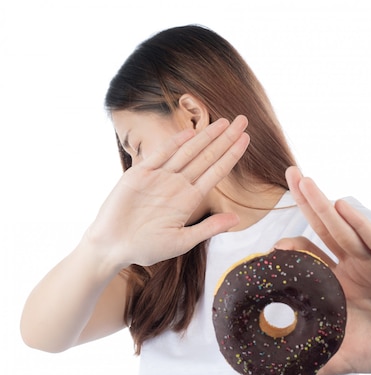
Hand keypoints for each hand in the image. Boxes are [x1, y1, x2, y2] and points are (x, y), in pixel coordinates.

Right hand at [86, 116, 249, 267]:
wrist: (112, 246)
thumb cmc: (146, 248)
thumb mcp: (182, 241)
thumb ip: (208, 228)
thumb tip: (237, 219)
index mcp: (190, 199)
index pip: (217, 171)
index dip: (231, 154)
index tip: (247, 139)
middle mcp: (178, 184)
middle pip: (207, 156)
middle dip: (226, 138)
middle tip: (243, 120)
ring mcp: (160, 177)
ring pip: (188, 151)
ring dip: (205, 136)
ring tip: (225, 122)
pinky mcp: (140, 174)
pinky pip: (160, 155)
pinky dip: (174, 143)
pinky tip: (190, 133)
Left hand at [276, 167, 370, 374]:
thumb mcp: (342, 355)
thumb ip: (312, 360)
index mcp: (335, 282)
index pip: (309, 255)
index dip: (290, 246)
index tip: (271, 247)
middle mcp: (353, 265)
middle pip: (324, 229)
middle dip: (307, 202)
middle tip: (290, 174)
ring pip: (346, 229)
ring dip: (325, 205)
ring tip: (306, 182)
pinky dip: (360, 224)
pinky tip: (343, 208)